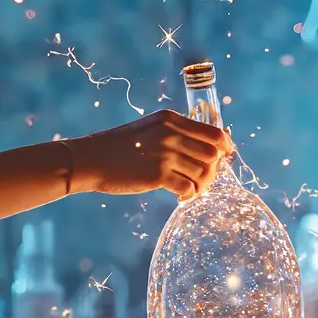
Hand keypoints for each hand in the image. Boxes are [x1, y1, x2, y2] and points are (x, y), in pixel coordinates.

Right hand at [64, 110, 232, 201]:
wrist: (92, 159)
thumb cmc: (120, 146)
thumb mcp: (150, 129)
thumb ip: (176, 133)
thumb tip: (208, 149)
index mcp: (171, 119)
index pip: (213, 132)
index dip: (225, 147)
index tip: (225, 157)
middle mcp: (171, 134)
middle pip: (212, 155)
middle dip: (213, 170)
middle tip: (203, 179)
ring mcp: (165, 154)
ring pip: (202, 173)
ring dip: (201, 185)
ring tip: (190, 190)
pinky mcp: (158, 175)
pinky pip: (188, 187)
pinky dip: (189, 195)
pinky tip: (181, 197)